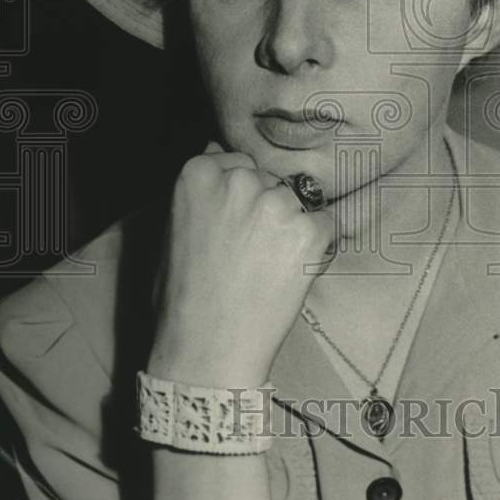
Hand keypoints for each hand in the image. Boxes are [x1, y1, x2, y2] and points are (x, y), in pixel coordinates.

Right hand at [148, 142, 334, 386]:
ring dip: (290, 226)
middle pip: (268, 179)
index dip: (239, 194)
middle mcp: (240, 180)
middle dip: (264, 207)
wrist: (207, 350)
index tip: (234, 222)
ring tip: (267, 266)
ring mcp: (277, 204)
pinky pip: (325, 225)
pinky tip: (289, 273)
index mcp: (199, 174)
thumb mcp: (174, 229)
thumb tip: (219, 150)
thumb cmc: (183, 298)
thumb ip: (202, 188)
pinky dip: (315, 247)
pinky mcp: (309, 231)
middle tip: (250, 251)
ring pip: (297, 201)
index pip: (236, 160)